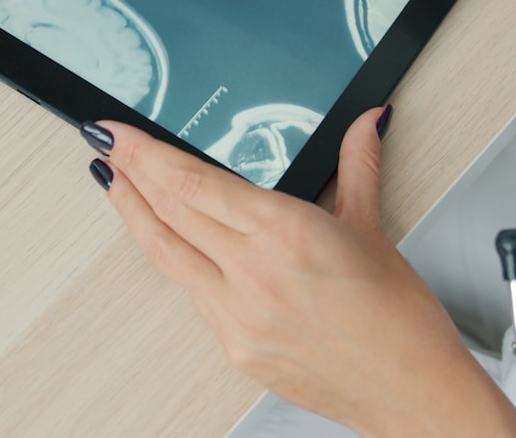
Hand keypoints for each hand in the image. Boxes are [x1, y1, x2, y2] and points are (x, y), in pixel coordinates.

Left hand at [89, 110, 515, 437]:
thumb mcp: (373, 229)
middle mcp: (254, 274)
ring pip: (166, 253)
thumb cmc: (400, 320)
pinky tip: (165, 240)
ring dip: (133, 214)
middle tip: (103, 143)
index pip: (191, 182)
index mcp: (286, 232)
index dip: (144, 153)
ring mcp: (239, 317)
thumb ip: (356, 166)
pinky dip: (173, 259)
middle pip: (168, 211)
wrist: (412, 393)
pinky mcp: (236, 350)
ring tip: (112, 183)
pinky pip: (192, 294)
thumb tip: (366, 122)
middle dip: (129, 172)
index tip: (117, 132)